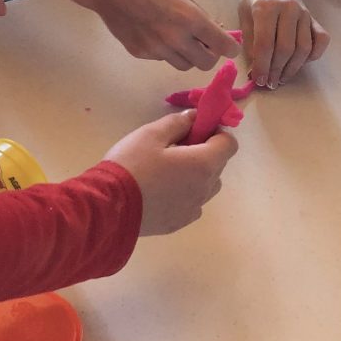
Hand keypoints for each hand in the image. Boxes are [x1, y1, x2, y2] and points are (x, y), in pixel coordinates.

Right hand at [80, 0, 237, 70]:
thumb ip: (199, 14)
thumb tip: (215, 31)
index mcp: (189, 18)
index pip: (223, 47)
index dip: (229, 47)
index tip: (226, 43)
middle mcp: (175, 38)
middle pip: (206, 64)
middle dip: (209, 55)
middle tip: (203, 42)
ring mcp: (156, 49)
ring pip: (184, 65)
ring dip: (187, 55)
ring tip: (177, 38)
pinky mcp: (141, 54)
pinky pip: (162, 59)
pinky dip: (165, 51)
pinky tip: (153, 33)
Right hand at [103, 111, 237, 235]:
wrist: (111, 206)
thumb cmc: (132, 165)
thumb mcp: (150, 134)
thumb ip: (177, 122)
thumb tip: (194, 117)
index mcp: (203, 163)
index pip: (229, 144)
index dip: (215, 133)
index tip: (194, 130)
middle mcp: (205, 188)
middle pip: (218, 165)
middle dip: (203, 152)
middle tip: (173, 147)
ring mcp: (194, 208)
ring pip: (205, 186)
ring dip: (195, 174)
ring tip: (165, 171)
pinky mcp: (180, 223)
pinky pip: (192, 203)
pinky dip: (184, 193)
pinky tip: (159, 191)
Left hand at [237, 0, 329, 87]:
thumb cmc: (253, 1)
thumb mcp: (244, 19)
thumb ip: (250, 44)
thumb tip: (256, 72)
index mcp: (265, 8)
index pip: (265, 43)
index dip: (262, 65)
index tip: (259, 80)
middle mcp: (288, 9)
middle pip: (286, 48)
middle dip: (277, 70)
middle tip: (270, 83)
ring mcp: (304, 13)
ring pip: (304, 48)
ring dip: (293, 68)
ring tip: (282, 78)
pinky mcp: (315, 18)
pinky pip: (321, 40)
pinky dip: (314, 55)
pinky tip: (301, 63)